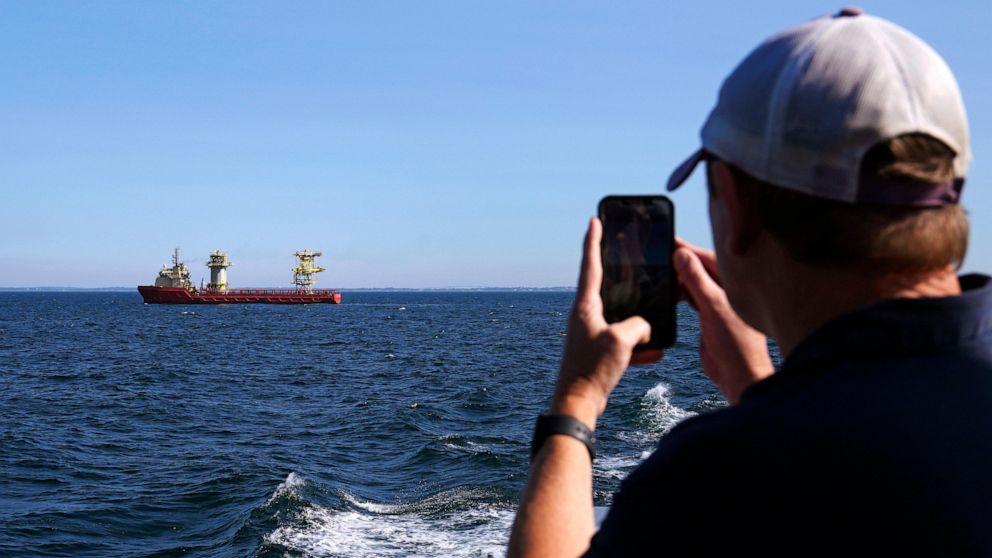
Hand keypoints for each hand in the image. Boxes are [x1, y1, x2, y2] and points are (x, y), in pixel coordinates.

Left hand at [551, 218, 659, 426]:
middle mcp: (585, 316)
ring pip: (618, 318)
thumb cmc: (592, 369)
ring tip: (655, 321)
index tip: (594, 219)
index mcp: (585, 306)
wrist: (577, 404)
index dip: (594, 240)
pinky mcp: (597, 353)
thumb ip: (639, 324)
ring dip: (637, 320)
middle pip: (606, 288)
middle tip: (633, 261)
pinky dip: (638, 347)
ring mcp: (590, 334)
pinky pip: (622, 343)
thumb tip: (644, 327)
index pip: (591, 264)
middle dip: (622, 278)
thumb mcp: (622, 340)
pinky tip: (656, 354)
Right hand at [674, 239, 773, 404]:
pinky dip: (679, 294)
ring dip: (678, 279)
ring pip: (694, 283)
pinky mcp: (708, 316)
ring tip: (658, 272)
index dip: (686, 249)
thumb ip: (697, 280)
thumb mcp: (713, 306)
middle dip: (680, 262)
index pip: (707, 258)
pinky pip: (691, 298)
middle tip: (657, 254)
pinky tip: (666, 292)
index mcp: (734, 283)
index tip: (667, 240)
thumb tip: (681, 254)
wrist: (738, 375)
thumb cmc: (734, 343)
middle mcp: (727, 290)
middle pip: (699, 268)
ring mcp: (717, 303)